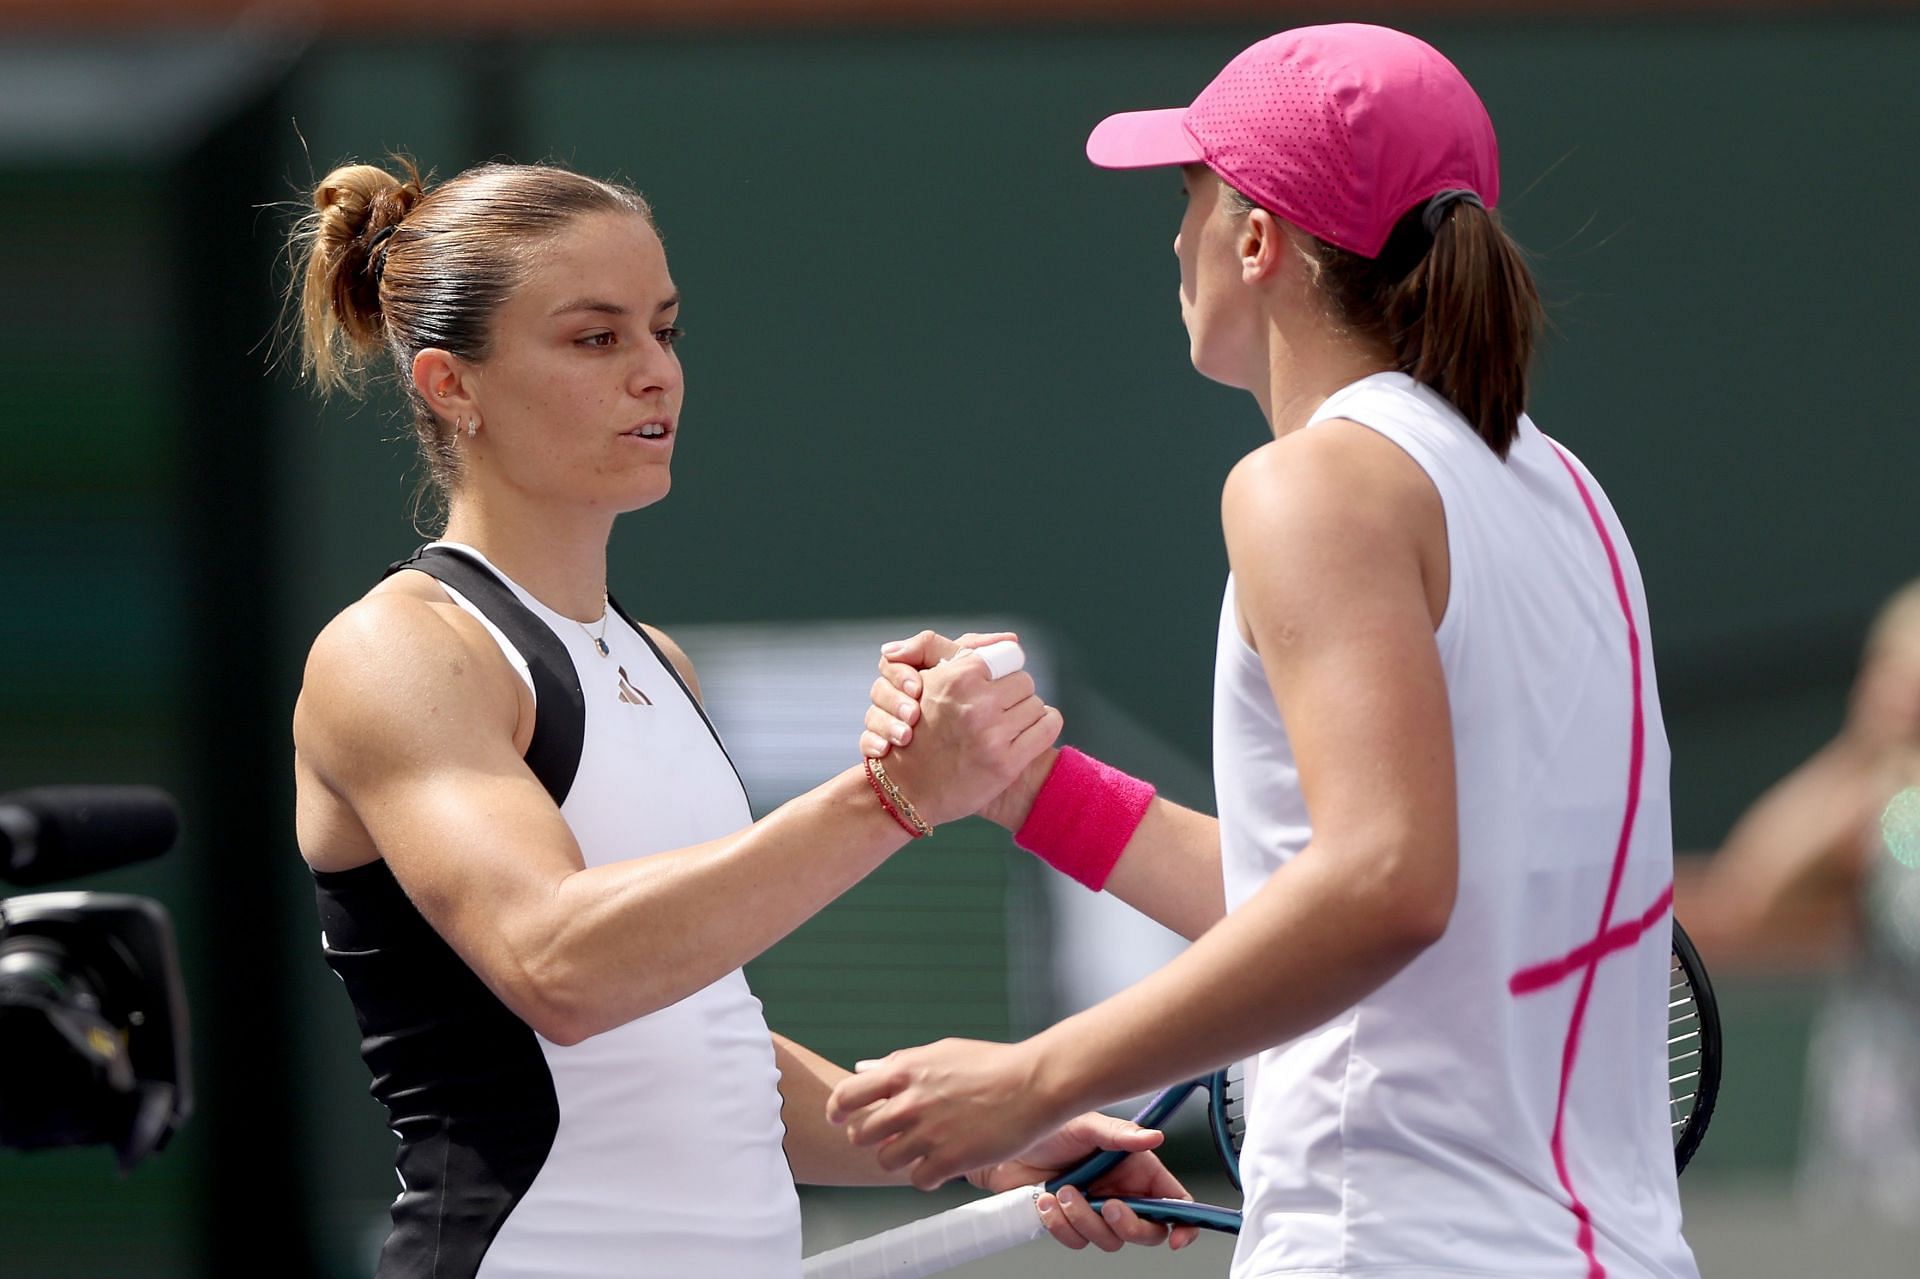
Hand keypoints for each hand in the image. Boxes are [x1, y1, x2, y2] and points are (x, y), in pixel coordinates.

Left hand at [826, 1037, 1072, 1190]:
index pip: (847, 1095)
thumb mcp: (941, 1052)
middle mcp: (910, 1103)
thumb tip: (865, 1070)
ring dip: (900, 1158)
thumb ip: (899, 1063)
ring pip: (886, 1161)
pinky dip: (927, 1177)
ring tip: (921, 1150)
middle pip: (862, 1135)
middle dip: (873, 1137)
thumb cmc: (992, 1065)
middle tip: (892, 1136)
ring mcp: (928, 1134)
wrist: (1034, 1084)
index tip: (840, 1118)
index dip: (838, 1110)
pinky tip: (941, 1165)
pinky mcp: (949, 1160)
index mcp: (905, 1071)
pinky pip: (918, 1181)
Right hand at [860, 629, 1059, 829]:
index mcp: (956, 678)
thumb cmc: (918, 732)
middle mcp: (975, 705)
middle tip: (1001, 708)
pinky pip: (1048, 728)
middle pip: (1024, 681)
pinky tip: (1032, 732)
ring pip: (1037, 705)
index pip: (1006, 657)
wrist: (907, 789)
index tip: (999, 681)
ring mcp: (992, 736)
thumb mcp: (927, 683)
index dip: (1003, 670)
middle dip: (1015, 694)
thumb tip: (1013, 641)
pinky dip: (1045, 726)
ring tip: (1009, 725)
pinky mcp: (1006, 764)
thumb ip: (963, 654)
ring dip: (1027, 714)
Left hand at [969, 1112, 1201, 1252]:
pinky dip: (1061, 1225)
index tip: (1178, 1236)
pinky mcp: (1070, 1223)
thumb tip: (1153, 1136)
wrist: (1004, 1147)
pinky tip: (1047, 1201)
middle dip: (1128, 1224)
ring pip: (1108, 1239)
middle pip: (1146, 1231)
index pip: (1173, 1201)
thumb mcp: (1085, 1124)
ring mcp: (1095, 1210)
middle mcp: (1120, 1192)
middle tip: (1108, 1205)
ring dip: (1085, 1220)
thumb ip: (1120, 1134)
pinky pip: (1076, 1241)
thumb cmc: (1046, 1127)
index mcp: (1136, 1168)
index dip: (1184, 1223)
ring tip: (1064, 1191)